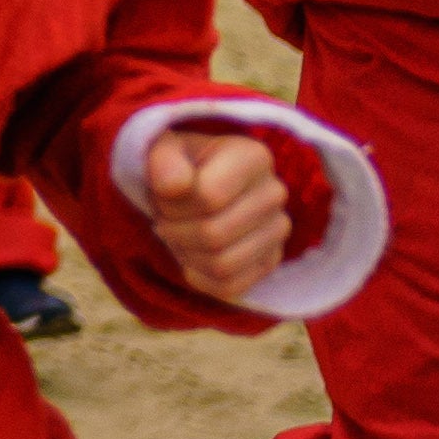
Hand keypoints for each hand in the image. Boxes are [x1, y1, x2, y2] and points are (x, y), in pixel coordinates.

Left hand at [142, 128, 292, 299]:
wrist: (194, 184)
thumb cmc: (178, 165)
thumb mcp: (163, 151)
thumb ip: (163, 161)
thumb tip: (174, 186)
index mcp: (253, 157)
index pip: (208, 197)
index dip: (171, 203)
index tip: (161, 196)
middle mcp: (274, 193)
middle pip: (213, 235)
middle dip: (174, 231)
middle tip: (163, 220)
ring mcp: (277, 230)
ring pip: (223, 265)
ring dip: (185, 254)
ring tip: (177, 235)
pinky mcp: (270, 261)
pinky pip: (231, 287)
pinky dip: (200, 277)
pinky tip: (190, 257)